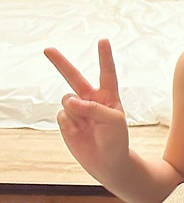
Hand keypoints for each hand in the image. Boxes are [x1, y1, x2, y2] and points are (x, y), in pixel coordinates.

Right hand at [43, 39, 130, 175]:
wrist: (107, 162)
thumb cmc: (116, 140)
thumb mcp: (113, 121)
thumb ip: (93, 108)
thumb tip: (69, 100)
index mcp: (108, 96)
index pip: (107, 72)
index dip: (104, 57)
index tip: (103, 40)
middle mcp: (91, 99)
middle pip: (73, 77)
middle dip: (60, 63)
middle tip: (47, 49)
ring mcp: (77, 110)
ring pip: (67, 100)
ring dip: (75, 111)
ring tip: (87, 125)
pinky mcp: (66, 121)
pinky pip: (62, 116)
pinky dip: (69, 124)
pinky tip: (79, 132)